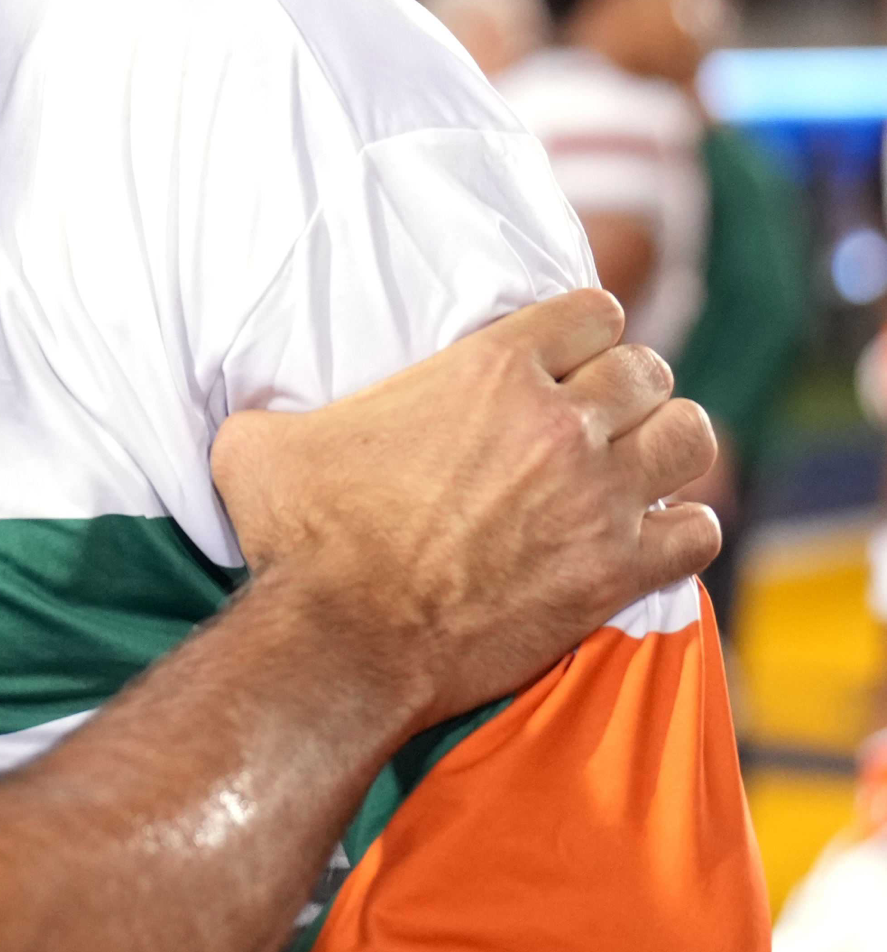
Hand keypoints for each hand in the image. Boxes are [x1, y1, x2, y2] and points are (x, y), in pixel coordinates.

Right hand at [212, 288, 720, 731]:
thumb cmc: (301, 538)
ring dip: (669, 446)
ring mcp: (596, 497)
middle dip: (631, 387)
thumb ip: (275, 408)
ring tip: (641, 465)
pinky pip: (698, 529)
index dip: (584, 330)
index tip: (571, 354)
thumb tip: (253, 411)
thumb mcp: (262, 441)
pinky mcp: (615, 570)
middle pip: (649, 370)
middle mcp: (557, 422)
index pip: (592, 311)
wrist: (344, 639)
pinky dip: (681, 529)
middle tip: (603, 415)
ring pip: (690, 437)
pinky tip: (650, 535)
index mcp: (487, 369)